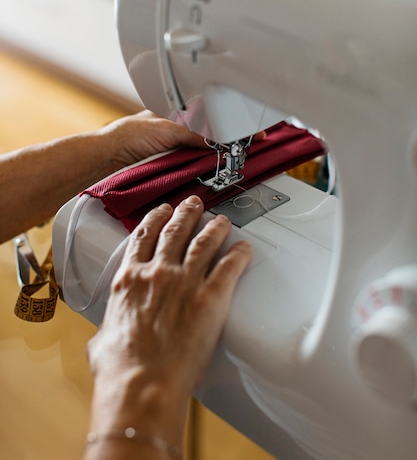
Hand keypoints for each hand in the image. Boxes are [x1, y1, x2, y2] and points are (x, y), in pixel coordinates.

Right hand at [87, 196, 251, 442]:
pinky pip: (229, 266)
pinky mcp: (211, 297)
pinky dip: (238, 254)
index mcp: (130, 278)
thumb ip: (106, 330)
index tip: (163, 210)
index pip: (144, 236)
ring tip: (222, 219)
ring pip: (204, 242)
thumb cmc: (120, 369)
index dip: (155, 218)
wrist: (142, 384)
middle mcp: (157, 272)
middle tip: (194, 204)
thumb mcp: (101, 341)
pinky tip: (244, 248)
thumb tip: (103, 340)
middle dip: (187, 213)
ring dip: (215, 227)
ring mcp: (185, 282)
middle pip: (176, 231)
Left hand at [99, 110, 204, 168]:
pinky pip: (173, 176)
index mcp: (165, 122)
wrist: (107, 159)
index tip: (217, 148)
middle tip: (210, 161)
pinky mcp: (155, 173)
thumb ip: (192, 135)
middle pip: (190, 149)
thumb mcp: (167, 129)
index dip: (205, 139)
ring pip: (183, 164)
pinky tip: (183, 178)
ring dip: (189, 168)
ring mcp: (158, 157)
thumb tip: (212, 142)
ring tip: (197, 170)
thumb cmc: (127, 137)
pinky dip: (179, 178)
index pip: (193, 130)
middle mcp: (162, 140)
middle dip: (198, 155)